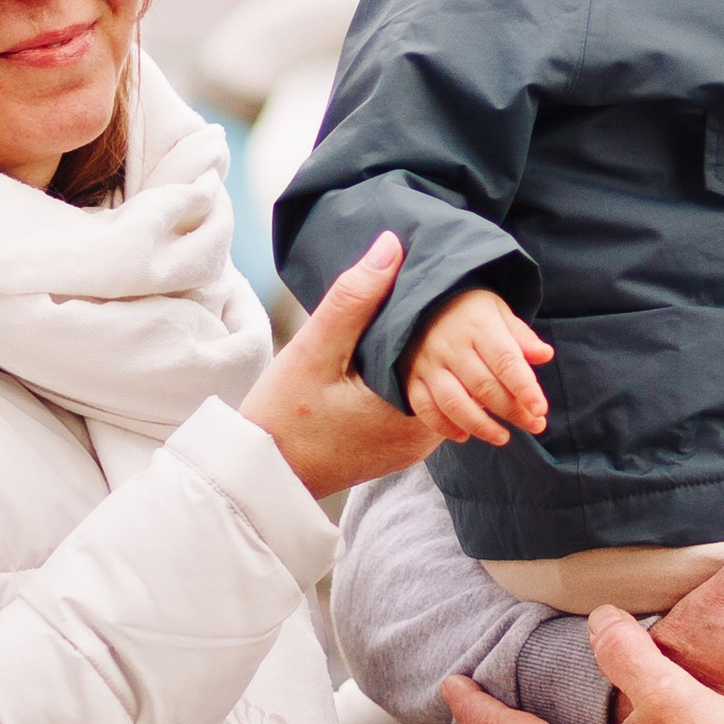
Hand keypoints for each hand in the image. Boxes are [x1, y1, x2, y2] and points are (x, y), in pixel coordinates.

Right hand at [242, 236, 443, 497]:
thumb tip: (392, 246)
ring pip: (441, 391)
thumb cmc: (284, 416)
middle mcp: (424, 437)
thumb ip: (354, 298)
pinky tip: (394, 357)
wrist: (261, 477)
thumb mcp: (315, 349)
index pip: (462, 359)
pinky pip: (421, 407)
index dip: (456, 320)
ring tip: (415, 320)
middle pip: (456, 375)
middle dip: (447, 337)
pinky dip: (414, 381)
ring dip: (430, 360)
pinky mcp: (397, 451)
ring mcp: (412, 448)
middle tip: (432, 296)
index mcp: (414, 411)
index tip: (443, 288)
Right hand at [406, 286, 554, 448]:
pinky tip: (464, 435)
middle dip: (512, 411)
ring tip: (503, 437)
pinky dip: (444, 426)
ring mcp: (427, 363)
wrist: (420, 303)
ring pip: (453, 402)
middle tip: (535, 425)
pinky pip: (424, 408)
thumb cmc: (470, 312)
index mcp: (478, 324)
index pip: (505, 360)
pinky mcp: (410, 377)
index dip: (524, 387)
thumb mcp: (498, 312)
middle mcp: (450, 344)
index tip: (540, 409)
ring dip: (480, 426)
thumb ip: (521, 336)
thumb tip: (545, 355)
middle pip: (483, 386)